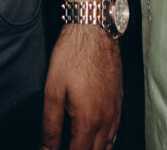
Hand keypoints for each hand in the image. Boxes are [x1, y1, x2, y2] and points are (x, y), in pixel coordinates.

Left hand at [43, 24, 121, 149]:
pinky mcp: (120, 99)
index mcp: (89, 120)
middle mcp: (107, 118)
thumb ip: (50, 125)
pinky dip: (107, 141)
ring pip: (109, 144)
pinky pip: (116, 129)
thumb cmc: (72, 55)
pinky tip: (98, 138)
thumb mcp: (53, 91)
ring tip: (80, 146)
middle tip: (64, 149)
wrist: (94, 29)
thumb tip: (45, 149)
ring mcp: (116, 109)